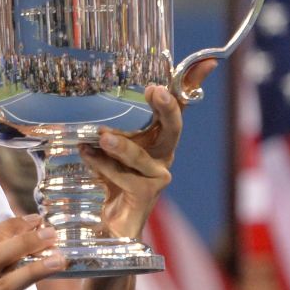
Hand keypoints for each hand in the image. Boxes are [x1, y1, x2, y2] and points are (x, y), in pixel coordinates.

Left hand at [83, 58, 213, 239]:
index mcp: (157, 138)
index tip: (207, 61)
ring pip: (143, 156)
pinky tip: (87, 156)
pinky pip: (126, 178)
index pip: (179, 106)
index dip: (192, 83)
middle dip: (167, 107)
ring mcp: (157, 176)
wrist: (109, 228)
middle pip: (173, 128)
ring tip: (102, 136)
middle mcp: (163, 155)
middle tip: (154, 90)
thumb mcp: (104, 149)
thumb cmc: (108, 183)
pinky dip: (104, 167)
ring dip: (122, 145)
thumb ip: (102, 129)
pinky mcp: (146, 195)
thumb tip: (81, 104)